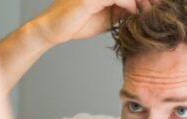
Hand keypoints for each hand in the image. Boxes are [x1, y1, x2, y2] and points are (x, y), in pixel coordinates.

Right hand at [33, 0, 159, 45]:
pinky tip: (134, 13)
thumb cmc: (74, 25)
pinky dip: (130, 4)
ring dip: (141, 1)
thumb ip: (120, 10)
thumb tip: (140, 11)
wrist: (52, 30)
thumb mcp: (105, 17)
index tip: (151, 8)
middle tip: (154, 10)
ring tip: (146, 12)